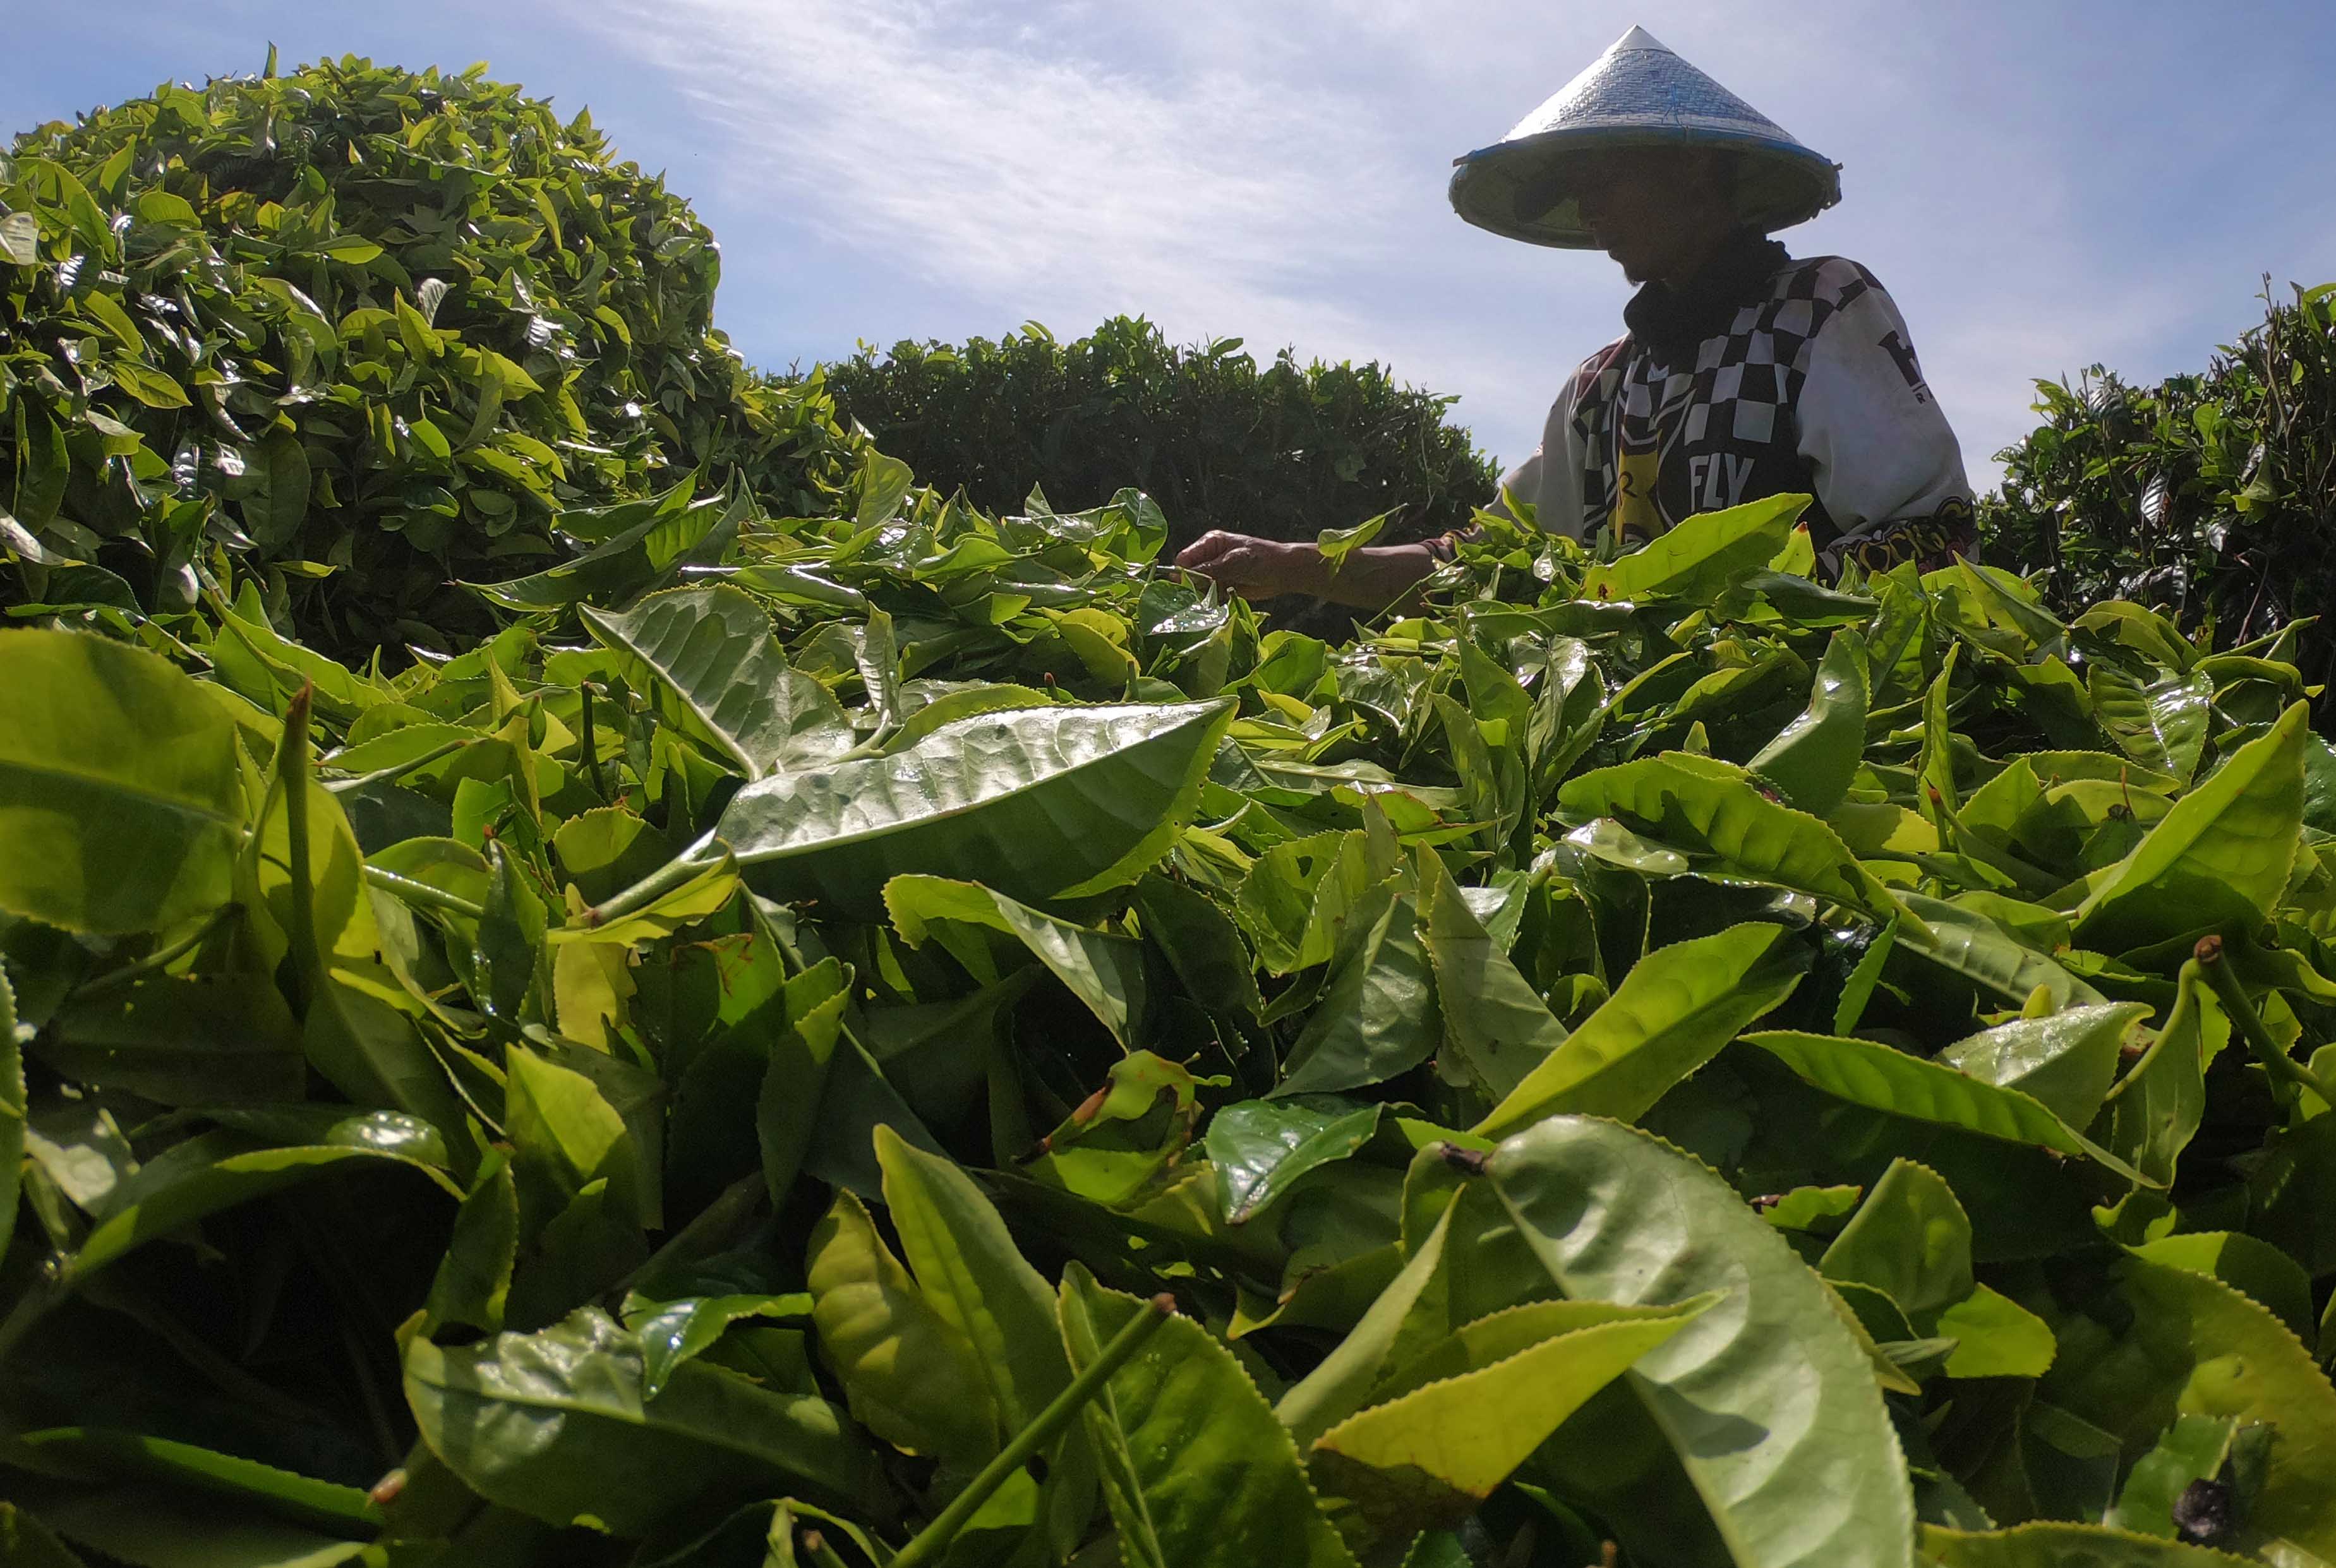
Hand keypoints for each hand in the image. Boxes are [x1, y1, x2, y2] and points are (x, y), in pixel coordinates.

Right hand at [1173, 532, 1329, 600]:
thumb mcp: (1234, 562)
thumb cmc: (1261, 559)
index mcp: (1210, 543)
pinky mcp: (1222, 587)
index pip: (1185, 558)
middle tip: (1205, 594)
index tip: (1187, 587)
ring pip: (1198, 587)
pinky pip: (1209, 596)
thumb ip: (1209, 569)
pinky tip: (1224, 600)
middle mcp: (1209, 557)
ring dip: (1204, 595)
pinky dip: (1213, 601)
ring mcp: (1215, 573)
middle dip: (1193, 586)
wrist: (1283, 572)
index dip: (1182, 573)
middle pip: (1189, 574)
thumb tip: (1183, 575)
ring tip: (1219, 596)